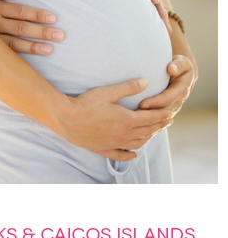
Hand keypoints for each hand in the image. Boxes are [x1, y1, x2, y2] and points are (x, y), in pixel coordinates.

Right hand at [0, 0, 63, 54]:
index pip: (20, 11)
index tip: (52, 18)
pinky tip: (29, 61)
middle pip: (21, 28)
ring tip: (50, 49)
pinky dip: (17, 57)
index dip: (37, 15)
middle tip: (60, 35)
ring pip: (14, 44)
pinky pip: (2, 53)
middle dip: (42, 32)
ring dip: (34, 47)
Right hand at [54, 78, 173, 160]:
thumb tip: (146, 82)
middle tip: (167, 121)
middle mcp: (124, 134)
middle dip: (159, 125)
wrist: (67, 119)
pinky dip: (130, 155)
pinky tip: (134, 154)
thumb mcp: (108, 92)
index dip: (162, 115)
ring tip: (154, 133)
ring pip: (138, 143)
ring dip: (149, 138)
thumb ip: (128, 87)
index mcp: (127, 119)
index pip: (151, 118)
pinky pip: (122, 155)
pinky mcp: (104, 149)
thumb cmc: (86, 103)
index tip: (170, 113)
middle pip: (147, 131)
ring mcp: (115, 144)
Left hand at [137, 54, 196, 117]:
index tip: (142, 103)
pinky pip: (161, 117)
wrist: (185, 72)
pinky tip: (140, 120)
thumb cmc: (181, 65)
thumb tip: (171, 69)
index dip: (155, 102)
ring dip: (150, 118)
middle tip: (135, 113)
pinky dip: (152, 119)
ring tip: (135, 117)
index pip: (168, 99)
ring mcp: (175, 105)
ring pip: (163, 116)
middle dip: (150, 113)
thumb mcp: (182, 62)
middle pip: (164, 110)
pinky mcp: (170, 107)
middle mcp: (179, 100)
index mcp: (182, 89)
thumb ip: (178, 65)